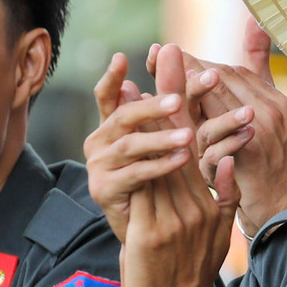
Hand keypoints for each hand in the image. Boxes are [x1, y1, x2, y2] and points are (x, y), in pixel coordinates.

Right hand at [85, 52, 194, 242]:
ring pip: (130, 146)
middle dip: (152, 106)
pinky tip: (184, 159)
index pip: (107, 96)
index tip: (122, 58)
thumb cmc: (160, 182)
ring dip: (161, 138)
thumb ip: (169, 100)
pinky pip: (135, 174)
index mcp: (111, 128)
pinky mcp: (103, 190)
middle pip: (122, 117)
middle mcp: (98, 143)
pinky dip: (161, 165)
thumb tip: (169, 51)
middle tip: (178, 100)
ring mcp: (97, 167)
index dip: (112, 77)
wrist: (147, 234)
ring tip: (189, 135)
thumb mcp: (167, 139)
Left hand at [122, 46, 237, 286]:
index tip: (185, 67)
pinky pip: (141, 188)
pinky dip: (131, 158)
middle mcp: (196, 205)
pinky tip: (119, 133)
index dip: (191, 102)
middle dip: (172, 93)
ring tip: (135, 81)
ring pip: (160, 158)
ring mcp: (174, 219)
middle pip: (181, 139)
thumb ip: (225, 194)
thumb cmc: (194, 275)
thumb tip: (229, 158)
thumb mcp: (220, 233)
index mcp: (212, 200)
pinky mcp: (151, 234)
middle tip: (166, 52)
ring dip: (147, 118)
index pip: (200, 142)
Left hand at [148, 23, 286, 235]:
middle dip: (191, 69)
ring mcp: (254, 133)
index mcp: (281, 103)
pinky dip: (190, 132)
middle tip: (161, 60)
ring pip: (212, 101)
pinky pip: (209, 136)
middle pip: (222, 79)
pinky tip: (171, 127)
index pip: (241, 71)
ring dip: (186, 94)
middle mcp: (267, 112)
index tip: (187, 59)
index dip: (211, 64)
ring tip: (162, 90)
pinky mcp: (240, 156)